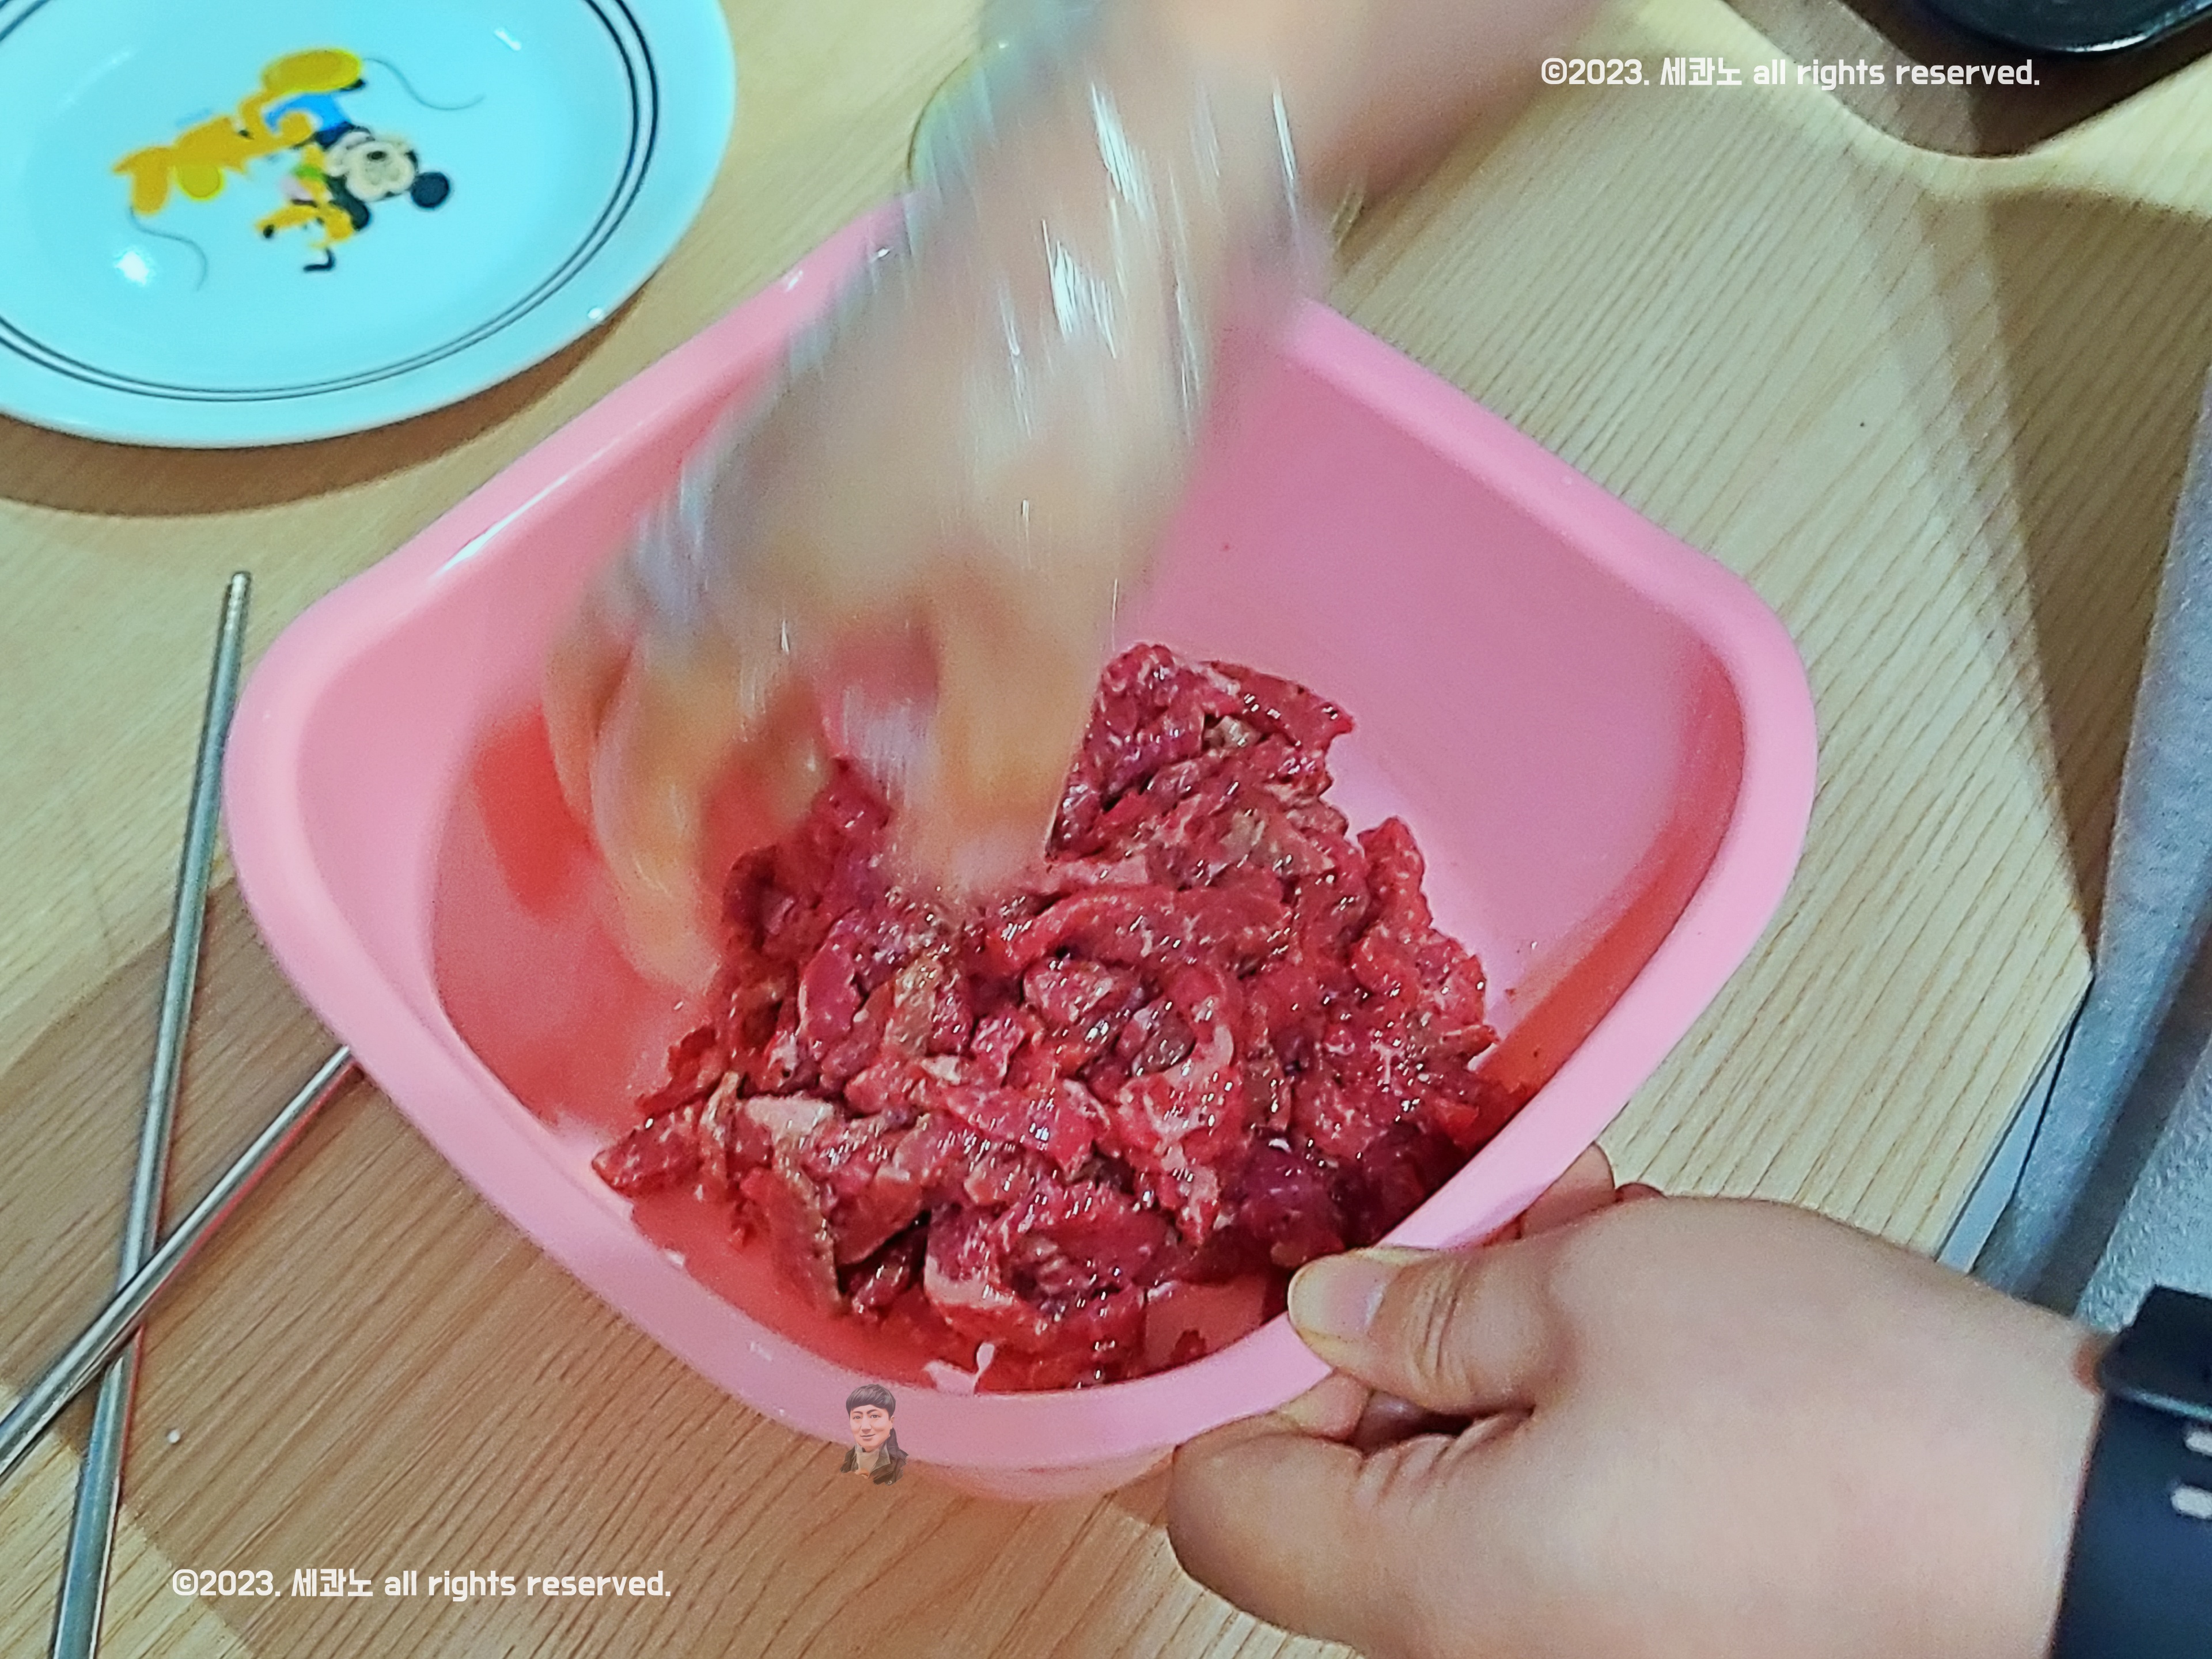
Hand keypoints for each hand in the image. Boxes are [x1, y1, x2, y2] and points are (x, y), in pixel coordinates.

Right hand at [542, 1, 1310, 985]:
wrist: (1092, 212)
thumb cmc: (1058, 419)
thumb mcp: (1045, 626)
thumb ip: (990, 772)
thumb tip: (946, 893)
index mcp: (740, 597)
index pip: (641, 770)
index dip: (647, 883)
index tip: (689, 971)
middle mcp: (717, 534)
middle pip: (601, 685)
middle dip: (626, 796)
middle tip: (703, 877)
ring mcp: (758, 472)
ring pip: (661, 623)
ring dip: (690, 724)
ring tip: (783, 800)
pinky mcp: (815, 435)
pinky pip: (732, 572)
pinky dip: (753, 654)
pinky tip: (854, 680)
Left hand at [1168, 1171, 2101, 1658]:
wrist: (2058, 1521)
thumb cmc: (1823, 1410)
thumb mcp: (1591, 1293)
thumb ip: (1422, 1306)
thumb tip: (1321, 1310)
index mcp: (1427, 1587)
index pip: (1220, 1506)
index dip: (1219, 1378)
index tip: (1261, 1268)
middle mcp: (1480, 1641)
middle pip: (1340, 1481)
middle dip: (1388, 1322)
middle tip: (1466, 1209)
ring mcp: (1572, 1633)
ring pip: (1459, 1462)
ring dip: (1494, 1329)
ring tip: (1581, 1219)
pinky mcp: (1653, 1610)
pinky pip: (1550, 1489)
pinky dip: (1565, 1383)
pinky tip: (1630, 1274)